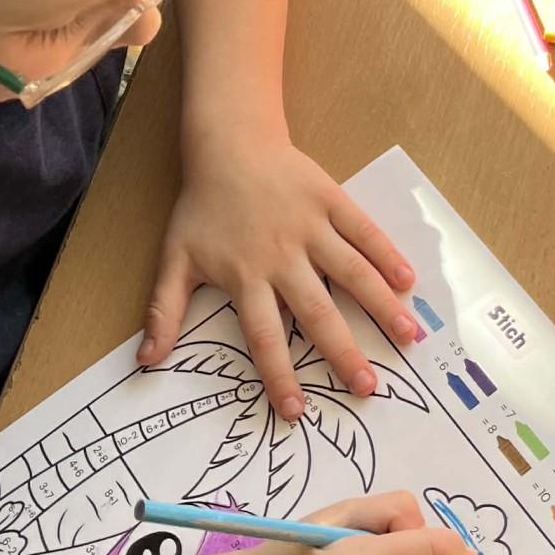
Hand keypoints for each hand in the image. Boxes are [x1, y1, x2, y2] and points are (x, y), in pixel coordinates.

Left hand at [142, 134, 418, 416]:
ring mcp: (311, 227)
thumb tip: (146, 361)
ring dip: (380, 307)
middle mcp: (283, 257)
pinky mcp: (331, 200)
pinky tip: (408, 280)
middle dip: (343, 353)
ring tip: (408, 338)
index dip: (279, 375)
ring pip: (351, 273)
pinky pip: (363, 231)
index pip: (264, 336)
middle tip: (368, 388)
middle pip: (317, 313)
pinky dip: (386, 254)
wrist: (228, 143)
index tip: (296, 411)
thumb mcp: (175, 258)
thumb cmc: (201, 206)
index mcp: (246, 276)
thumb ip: (163, 311)